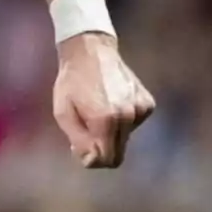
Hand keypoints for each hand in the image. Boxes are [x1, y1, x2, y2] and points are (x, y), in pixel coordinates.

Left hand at [53, 32, 154, 168]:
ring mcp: (140, 109)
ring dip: (111, 132)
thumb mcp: (63, 112)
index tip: (79, 148)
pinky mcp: (148, 103)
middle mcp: (128, 116)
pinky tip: (111, 101)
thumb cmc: (71, 82)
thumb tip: (92, 161)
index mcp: (105, 119)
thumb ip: (78, 141)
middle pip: (119, 153)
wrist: (90, 51)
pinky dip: (122, 120)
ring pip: (126, 138)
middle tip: (85, 132)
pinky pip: (134, 124)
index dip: (93, 159)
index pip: (108, 160)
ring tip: (96, 109)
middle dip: (101, 149)